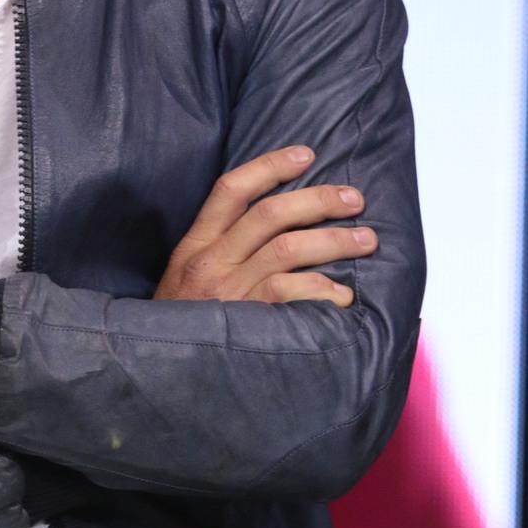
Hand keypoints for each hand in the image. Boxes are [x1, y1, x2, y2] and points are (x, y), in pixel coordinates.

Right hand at [155, 146, 375, 307]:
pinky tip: (343, 296)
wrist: (162, 373)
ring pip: (288, 249)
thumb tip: (276, 225)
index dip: (270, 166)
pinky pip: (292, 294)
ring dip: (334, 241)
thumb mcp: (186, 278)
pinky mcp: (247, 323)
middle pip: (270, 214)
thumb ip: (221, 251)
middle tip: (354, 198)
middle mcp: (211, 263)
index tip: (306, 154)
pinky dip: (323, 290)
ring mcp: (229, 292)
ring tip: (366, 240)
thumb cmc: (183, 325)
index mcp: (195, 246)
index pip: (231, 190)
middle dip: (319, 200)